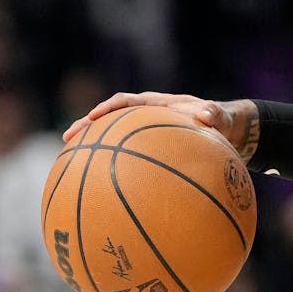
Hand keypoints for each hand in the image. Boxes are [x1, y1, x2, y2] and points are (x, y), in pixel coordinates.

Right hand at [62, 90, 259, 161]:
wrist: (226, 130)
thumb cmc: (221, 122)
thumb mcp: (220, 117)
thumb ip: (214, 114)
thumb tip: (209, 114)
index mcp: (158, 104)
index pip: (128, 101)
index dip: (110, 107)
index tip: (94, 116)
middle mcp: (146, 117)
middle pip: (110, 119)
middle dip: (88, 126)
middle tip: (67, 138)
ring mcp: (144, 135)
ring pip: (112, 139)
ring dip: (91, 148)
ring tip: (68, 163)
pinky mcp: (147, 151)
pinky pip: (125, 158)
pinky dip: (111, 169)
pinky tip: (99, 190)